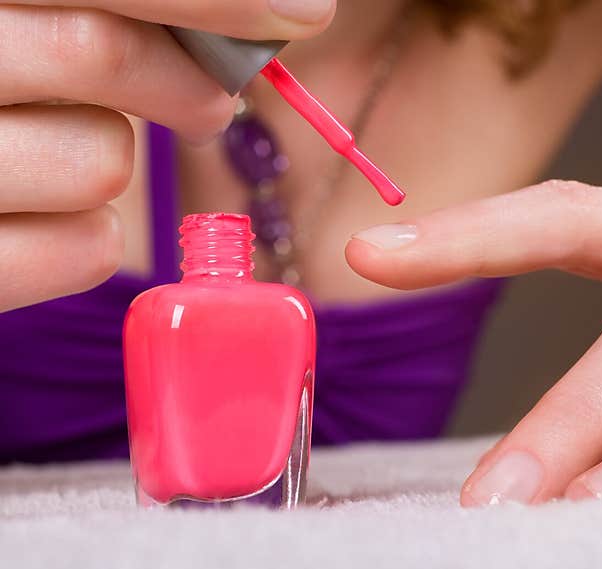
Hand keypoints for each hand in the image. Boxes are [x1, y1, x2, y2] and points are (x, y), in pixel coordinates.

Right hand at [0, 0, 334, 311]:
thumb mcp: (31, 20)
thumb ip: (120, 6)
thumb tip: (287, 8)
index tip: (306, 12)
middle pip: (101, 52)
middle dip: (187, 80)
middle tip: (213, 101)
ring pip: (102, 160)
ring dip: (115, 157)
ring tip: (77, 147)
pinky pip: (87, 249)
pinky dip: (89, 234)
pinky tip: (44, 213)